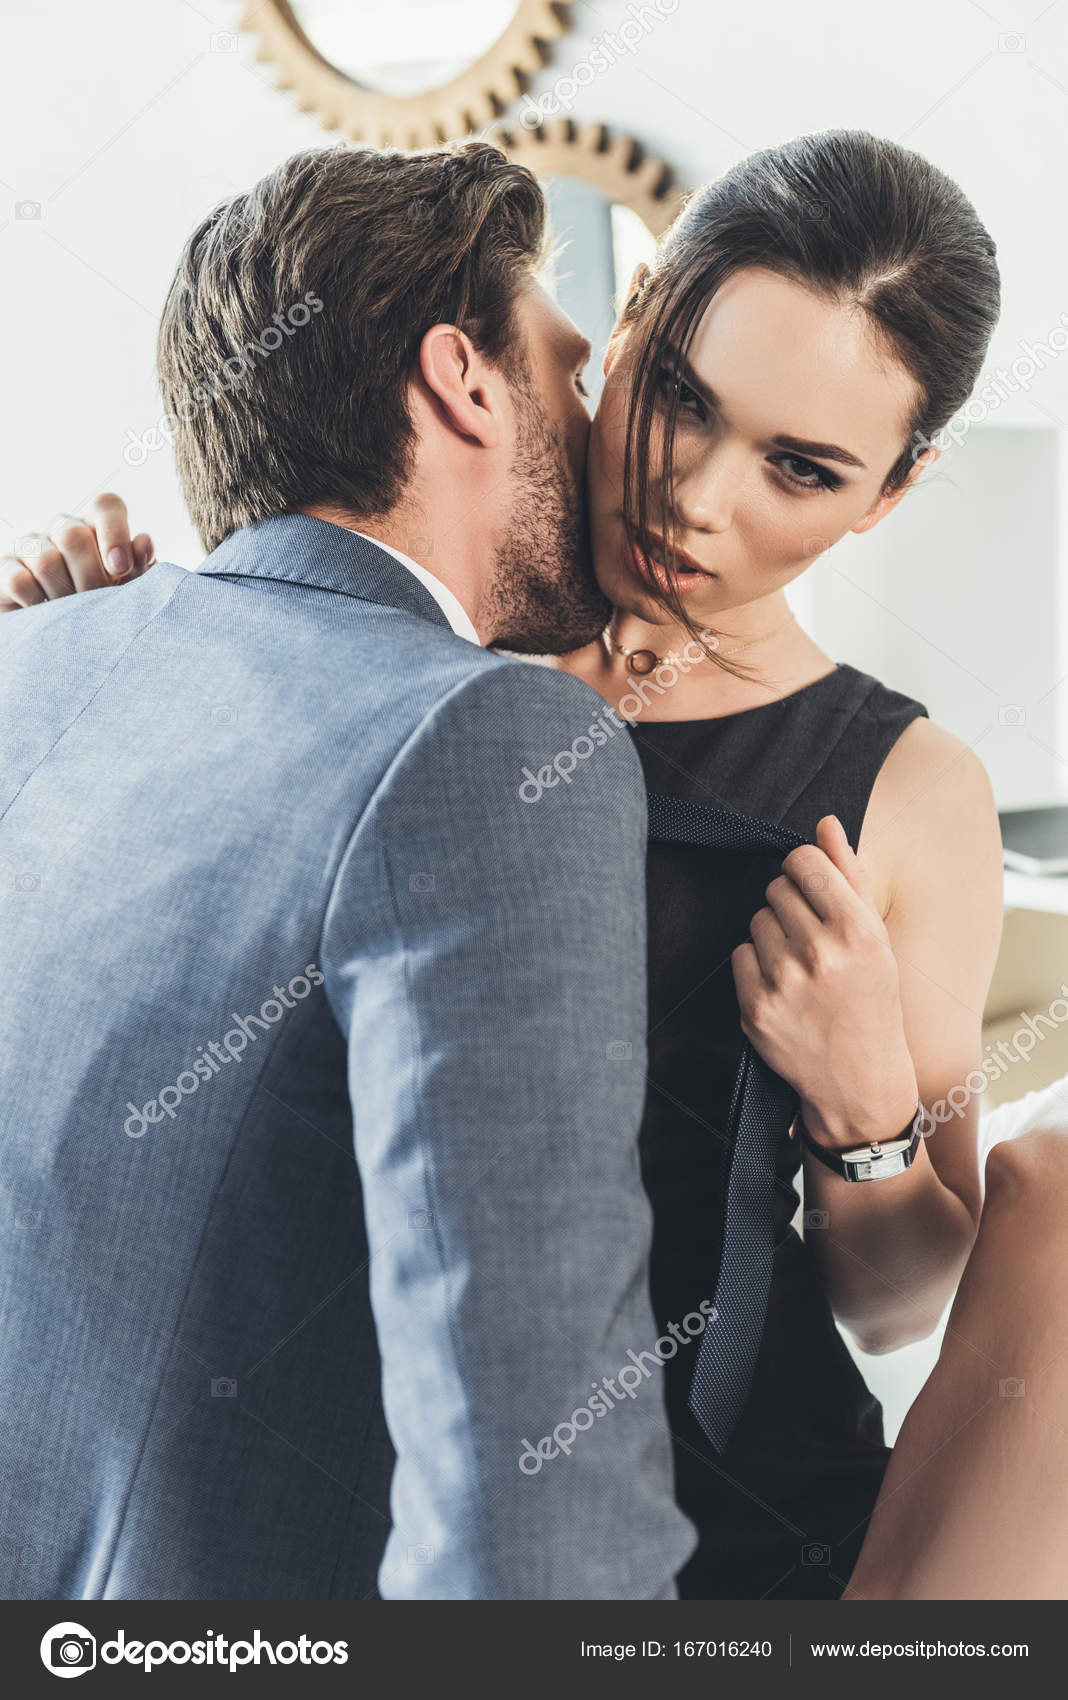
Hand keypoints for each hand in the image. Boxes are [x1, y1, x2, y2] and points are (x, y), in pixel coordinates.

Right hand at [0, 493, 154, 611]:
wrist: (72, 641)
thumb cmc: (106, 611)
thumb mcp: (130, 591)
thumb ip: (140, 568)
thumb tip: (143, 543)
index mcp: (97, 528)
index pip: (105, 506)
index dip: (115, 532)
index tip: (121, 569)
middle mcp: (63, 530)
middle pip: (74, 535)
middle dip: (91, 577)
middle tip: (98, 604)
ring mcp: (31, 547)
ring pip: (45, 559)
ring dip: (65, 595)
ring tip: (75, 616)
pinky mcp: (6, 569)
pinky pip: (18, 579)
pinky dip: (37, 601)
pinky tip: (47, 614)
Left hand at [732, 815, 917, 1148]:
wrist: (860, 1081)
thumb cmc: (873, 1001)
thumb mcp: (877, 939)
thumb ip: (849, 877)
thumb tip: (825, 824)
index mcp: (858, 930)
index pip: (803, 861)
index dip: (803, 870)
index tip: (810, 888)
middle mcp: (821, 954)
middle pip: (776, 888)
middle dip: (790, 905)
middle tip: (811, 938)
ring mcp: (785, 982)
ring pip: (756, 920)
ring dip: (772, 935)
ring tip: (800, 965)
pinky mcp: (756, 1007)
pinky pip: (739, 954)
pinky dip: (756, 965)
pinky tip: (783, 986)